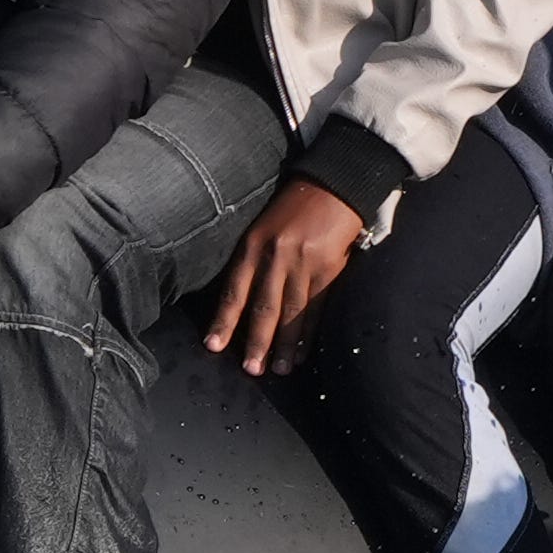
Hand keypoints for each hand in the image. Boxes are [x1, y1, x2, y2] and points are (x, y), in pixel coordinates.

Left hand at [200, 176, 369, 376]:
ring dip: (285, 344)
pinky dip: (309, 330)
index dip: (224, 321)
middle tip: (251, 370)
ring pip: (291, 312)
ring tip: (279, 369)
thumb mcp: (263, 226)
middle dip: (257, 342)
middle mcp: (276, 257)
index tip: (214, 346)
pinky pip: (317, 306)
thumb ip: (255, 258)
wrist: (338, 182)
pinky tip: (304, 349)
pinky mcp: (329, 268)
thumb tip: (245, 297)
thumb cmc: (297, 203)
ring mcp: (304, 264)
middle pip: (263, 308)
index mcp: (254, 245)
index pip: (235, 291)